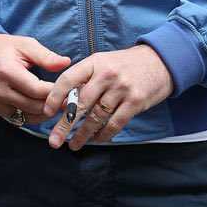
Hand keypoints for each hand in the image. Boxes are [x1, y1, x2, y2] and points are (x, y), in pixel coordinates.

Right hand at [0, 34, 70, 125]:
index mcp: (7, 72)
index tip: (70, 89)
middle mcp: (0, 91)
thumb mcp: (25, 44)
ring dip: (45, 113)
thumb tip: (66, 63)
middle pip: (33, 106)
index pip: (36, 89)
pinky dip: (34, 116)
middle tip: (70, 99)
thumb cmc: (3, 47)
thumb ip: (46, 56)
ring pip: (27, 117)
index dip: (55, 91)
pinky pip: (19, 119)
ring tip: (61, 104)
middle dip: (53, 104)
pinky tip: (45, 108)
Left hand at [43, 44, 173, 150]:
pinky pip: (114, 123)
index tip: (46, 112)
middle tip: (53, 140)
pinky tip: (95, 140)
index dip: (55, 96)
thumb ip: (86, 78)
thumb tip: (64, 101)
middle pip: (81, 103)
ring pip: (96, 117)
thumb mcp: (104, 62)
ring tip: (73, 145)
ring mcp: (122, 88)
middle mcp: (107, 74)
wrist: (160, 61)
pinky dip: (103, 135)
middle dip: (65, 124)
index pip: (69, 78)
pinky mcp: (135, 101)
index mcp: (95, 61)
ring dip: (83, 134)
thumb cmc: (125, 64)